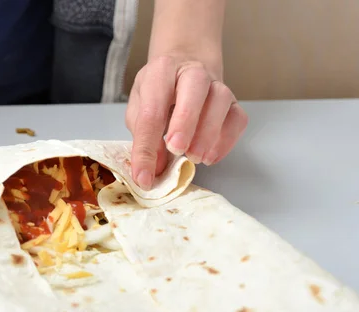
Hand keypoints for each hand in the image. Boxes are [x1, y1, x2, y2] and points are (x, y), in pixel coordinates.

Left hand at [126, 56, 248, 189]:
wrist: (184, 68)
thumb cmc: (158, 92)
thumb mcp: (139, 108)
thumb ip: (143, 135)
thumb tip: (155, 167)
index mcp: (161, 71)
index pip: (151, 111)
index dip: (145, 148)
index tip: (143, 177)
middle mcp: (192, 72)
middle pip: (195, 89)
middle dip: (185, 122)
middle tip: (176, 150)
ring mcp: (217, 85)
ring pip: (221, 102)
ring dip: (208, 134)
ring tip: (194, 158)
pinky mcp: (234, 102)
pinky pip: (237, 119)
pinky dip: (226, 141)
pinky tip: (210, 156)